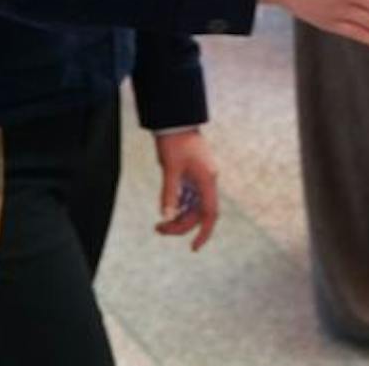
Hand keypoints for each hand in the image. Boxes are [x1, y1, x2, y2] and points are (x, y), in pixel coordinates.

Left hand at [153, 129, 220, 249]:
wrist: (176, 121)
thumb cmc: (174, 143)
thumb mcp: (170, 169)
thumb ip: (169, 194)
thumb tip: (166, 217)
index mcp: (207, 180)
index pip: (210, 214)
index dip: (204, 233)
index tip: (194, 248)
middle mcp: (208, 181)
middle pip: (199, 213)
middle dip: (181, 225)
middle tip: (158, 229)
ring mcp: (201, 178)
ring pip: (193, 206)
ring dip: (178, 217)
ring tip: (159, 223)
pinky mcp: (194, 175)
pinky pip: (189, 197)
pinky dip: (178, 206)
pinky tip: (166, 208)